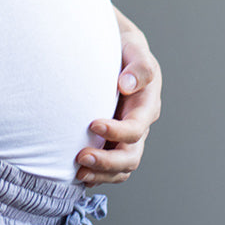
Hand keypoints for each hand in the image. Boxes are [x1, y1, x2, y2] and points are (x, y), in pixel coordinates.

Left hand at [76, 8, 161, 186]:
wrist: (117, 52)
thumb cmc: (126, 50)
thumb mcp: (135, 49)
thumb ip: (137, 66)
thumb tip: (127, 85)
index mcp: (147, 106)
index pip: (136, 129)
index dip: (116, 131)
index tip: (92, 124)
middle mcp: (139, 126)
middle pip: (130, 157)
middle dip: (107, 162)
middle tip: (80, 158)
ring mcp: (126, 138)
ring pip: (121, 169)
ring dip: (101, 174)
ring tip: (77, 172)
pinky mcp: (112, 142)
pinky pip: (109, 170)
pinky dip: (97, 175)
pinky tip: (77, 174)